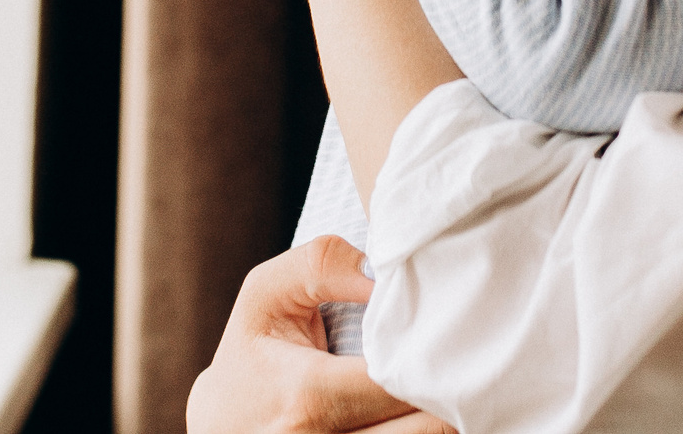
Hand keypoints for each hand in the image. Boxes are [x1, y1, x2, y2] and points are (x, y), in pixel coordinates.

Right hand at [186, 237, 454, 433]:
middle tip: (460, 354)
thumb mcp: (266, 294)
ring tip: (444, 381)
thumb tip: (385, 272)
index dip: (432, 352)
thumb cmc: (250, 354)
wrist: (222, 426)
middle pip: (427, 427)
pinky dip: (422, 428)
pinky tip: (420, 406)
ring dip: (443, 414)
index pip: (400, 381)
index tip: (447, 329)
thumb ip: (324, 265)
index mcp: (308, 398)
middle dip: (447, 387)